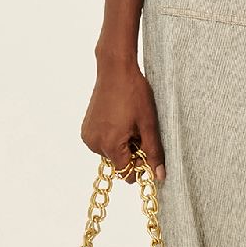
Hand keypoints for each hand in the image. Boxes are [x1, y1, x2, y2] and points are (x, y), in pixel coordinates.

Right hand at [80, 57, 165, 182]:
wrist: (115, 70)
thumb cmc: (134, 93)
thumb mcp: (148, 124)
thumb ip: (153, 152)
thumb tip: (159, 176)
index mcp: (110, 145)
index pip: (125, 173)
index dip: (139, 164)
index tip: (146, 149)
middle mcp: (94, 144)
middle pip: (118, 163)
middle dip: (131, 153)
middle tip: (139, 131)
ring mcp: (88, 135)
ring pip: (111, 153)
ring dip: (122, 145)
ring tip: (129, 124)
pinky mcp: (86, 128)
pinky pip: (102, 142)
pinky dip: (113, 137)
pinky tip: (120, 121)